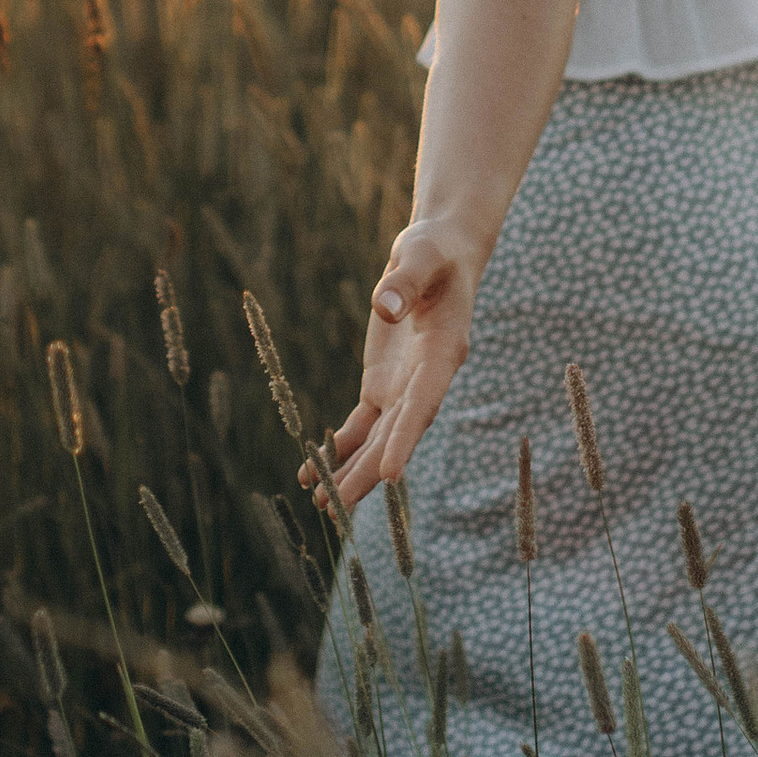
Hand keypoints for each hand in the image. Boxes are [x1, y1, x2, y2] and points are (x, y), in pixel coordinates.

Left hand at [307, 221, 478, 512]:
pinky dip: (340, 446)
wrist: (439, 255)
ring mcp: (403, 386)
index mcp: (445, 353)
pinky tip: (312, 472)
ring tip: (321, 504)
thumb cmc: (434, 252)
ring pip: (377, 437)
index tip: (390, 474)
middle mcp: (426, 380)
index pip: (424, 402)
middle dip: (369, 470)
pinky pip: (360, 424)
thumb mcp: (421, 256)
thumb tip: (384, 306)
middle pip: (397, 433)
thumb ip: (405, 282)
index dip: (406, 438)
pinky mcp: (382, 384)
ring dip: (351, 469)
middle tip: (339, 503)